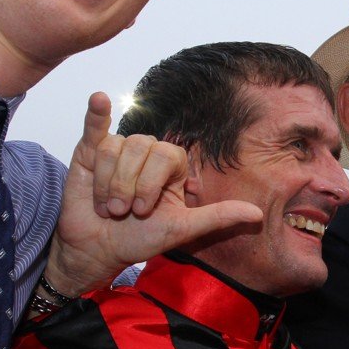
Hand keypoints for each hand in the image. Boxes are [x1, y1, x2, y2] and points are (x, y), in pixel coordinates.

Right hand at [46, 92, 262, 295]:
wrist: (99, 249)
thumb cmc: (140, 239)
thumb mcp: (181, 229)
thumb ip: (217, 217)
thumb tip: (258, 213)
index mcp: (172, 164)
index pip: (166, 155)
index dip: (150, 182)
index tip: (141, 210)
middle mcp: (147, 152)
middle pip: (139, 148)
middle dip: (128, 186)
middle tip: (122, 211)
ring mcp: (118, 149)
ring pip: (113, 149)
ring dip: (108, 183)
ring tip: (107, 206)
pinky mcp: (90, 151)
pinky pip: (95, 126)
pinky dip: (95, 112)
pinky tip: (98, 99)